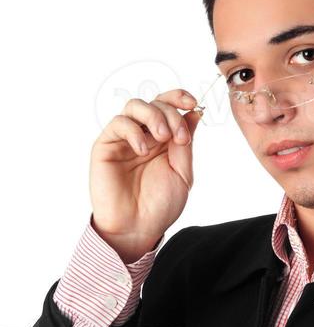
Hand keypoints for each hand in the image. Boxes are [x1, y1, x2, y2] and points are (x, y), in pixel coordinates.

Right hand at [89, 88, 202, 262]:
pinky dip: (133, 131)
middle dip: (171, 114)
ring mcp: (124, 139)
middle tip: (178, 137)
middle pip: (155, 102)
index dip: (179, 98)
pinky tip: (143, 150)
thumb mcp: (182, 173)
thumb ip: (186, 144)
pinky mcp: (106, 146)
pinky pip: (118, 123)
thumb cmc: (160, 206)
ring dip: (153, 116)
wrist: (138, 228)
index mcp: (163, 140)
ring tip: (162, 138)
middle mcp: (143, 135)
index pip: (169, 106)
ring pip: (134, 106)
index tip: (193, 103)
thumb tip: (194, 113)